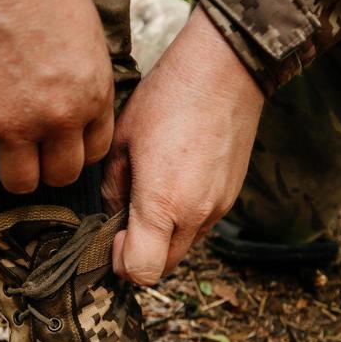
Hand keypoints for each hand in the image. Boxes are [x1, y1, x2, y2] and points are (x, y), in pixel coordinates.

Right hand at [0, 0, 113, 194]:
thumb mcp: (83, 34)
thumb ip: (84, 81)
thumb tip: (77, 110)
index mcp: (93, 94)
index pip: (94, 152)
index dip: (76, 147)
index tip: (61, 138)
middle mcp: (59, 118)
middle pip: (61, 176)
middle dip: (48, 165)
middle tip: (32, 145)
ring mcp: (14, 125)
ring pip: (20, 183)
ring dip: (14, 166)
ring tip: (4, 140)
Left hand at [103, 5, 263, 284]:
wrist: (227, 70)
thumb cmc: (168, 98)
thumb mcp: (122, 142)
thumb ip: (113, 190)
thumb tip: (113, 217)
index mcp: (163, 204)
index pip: (141, 272)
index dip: (120, 264)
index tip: (111, 237)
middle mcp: (195, 216)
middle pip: (162, 269)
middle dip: (138, 256)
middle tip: (123, 223)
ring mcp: (217, 209)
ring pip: (182, 250)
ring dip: (160, 240)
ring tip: (148, 198)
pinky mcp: (230, 199)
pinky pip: (199, 228)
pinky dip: (181, 221)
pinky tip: (172, 185)